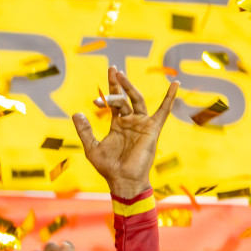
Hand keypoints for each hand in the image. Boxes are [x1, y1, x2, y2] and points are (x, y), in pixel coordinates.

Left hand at [72, 67, 177, 198]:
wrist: (123, 180)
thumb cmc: (108, 167)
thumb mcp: (92, 148)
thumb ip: (85, 130)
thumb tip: (76, 113)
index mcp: (118, 125)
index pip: (113, 103)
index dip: (108, 92)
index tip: (96, 94)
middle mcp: (130, 121)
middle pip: (124, 98)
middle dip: (118, 84)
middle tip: (112, 69)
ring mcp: (142, 124)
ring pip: (137, 100)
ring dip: (129, 87)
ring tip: (120, 75)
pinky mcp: (153, 128)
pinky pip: (164, 110)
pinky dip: (170, 97)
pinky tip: (175, 84)